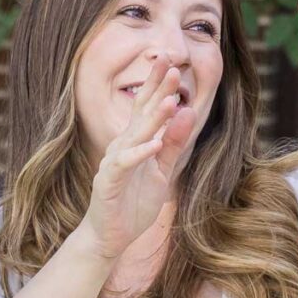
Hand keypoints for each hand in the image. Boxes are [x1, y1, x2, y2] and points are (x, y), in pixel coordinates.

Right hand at [80, 58, 193, 262]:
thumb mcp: (162, 171)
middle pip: (140, 112)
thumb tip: (188, 112)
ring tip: (171, 101)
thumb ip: (174, 143)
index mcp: (135, 141)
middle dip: (156, 89)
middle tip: (170, 64)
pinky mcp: (109, 182)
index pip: (148, 107)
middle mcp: (123, 145)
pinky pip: (124, 163)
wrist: (111, 236)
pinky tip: (153, 144)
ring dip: (153, 118)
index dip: (159, 85)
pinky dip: (139, 153)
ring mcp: (114, 162)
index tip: (172, 62)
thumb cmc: (134, 202)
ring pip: (135, 135)